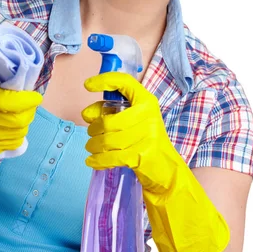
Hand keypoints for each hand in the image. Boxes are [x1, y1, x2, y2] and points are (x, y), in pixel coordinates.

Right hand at [0, 36, 41, 155]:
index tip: (36, 96)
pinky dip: (18, 136)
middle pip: (16, 120)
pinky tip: (16, 127)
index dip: (27, 101)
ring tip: (24, 114)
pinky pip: (9, 144)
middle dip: (29, 112)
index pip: (8, 102)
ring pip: (15, 133)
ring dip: (25, 124)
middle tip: (32, 105)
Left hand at [83, 72, 229, 251]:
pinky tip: (92, 161)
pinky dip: (97, 160)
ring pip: (107, 139)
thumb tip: (87, 113)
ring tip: (92, 149)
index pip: (125, 82)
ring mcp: (147, 135)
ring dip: (93, 146)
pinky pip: (111, 156)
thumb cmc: (144, 142)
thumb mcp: (132, 122)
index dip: (104, 80)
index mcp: (146, 102)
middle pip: (108, 119)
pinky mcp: (141, 155)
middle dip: (94, 129)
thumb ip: (110, 113)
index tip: (88, 85)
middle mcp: (148, 115)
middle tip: (91, 135)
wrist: (166, 171)